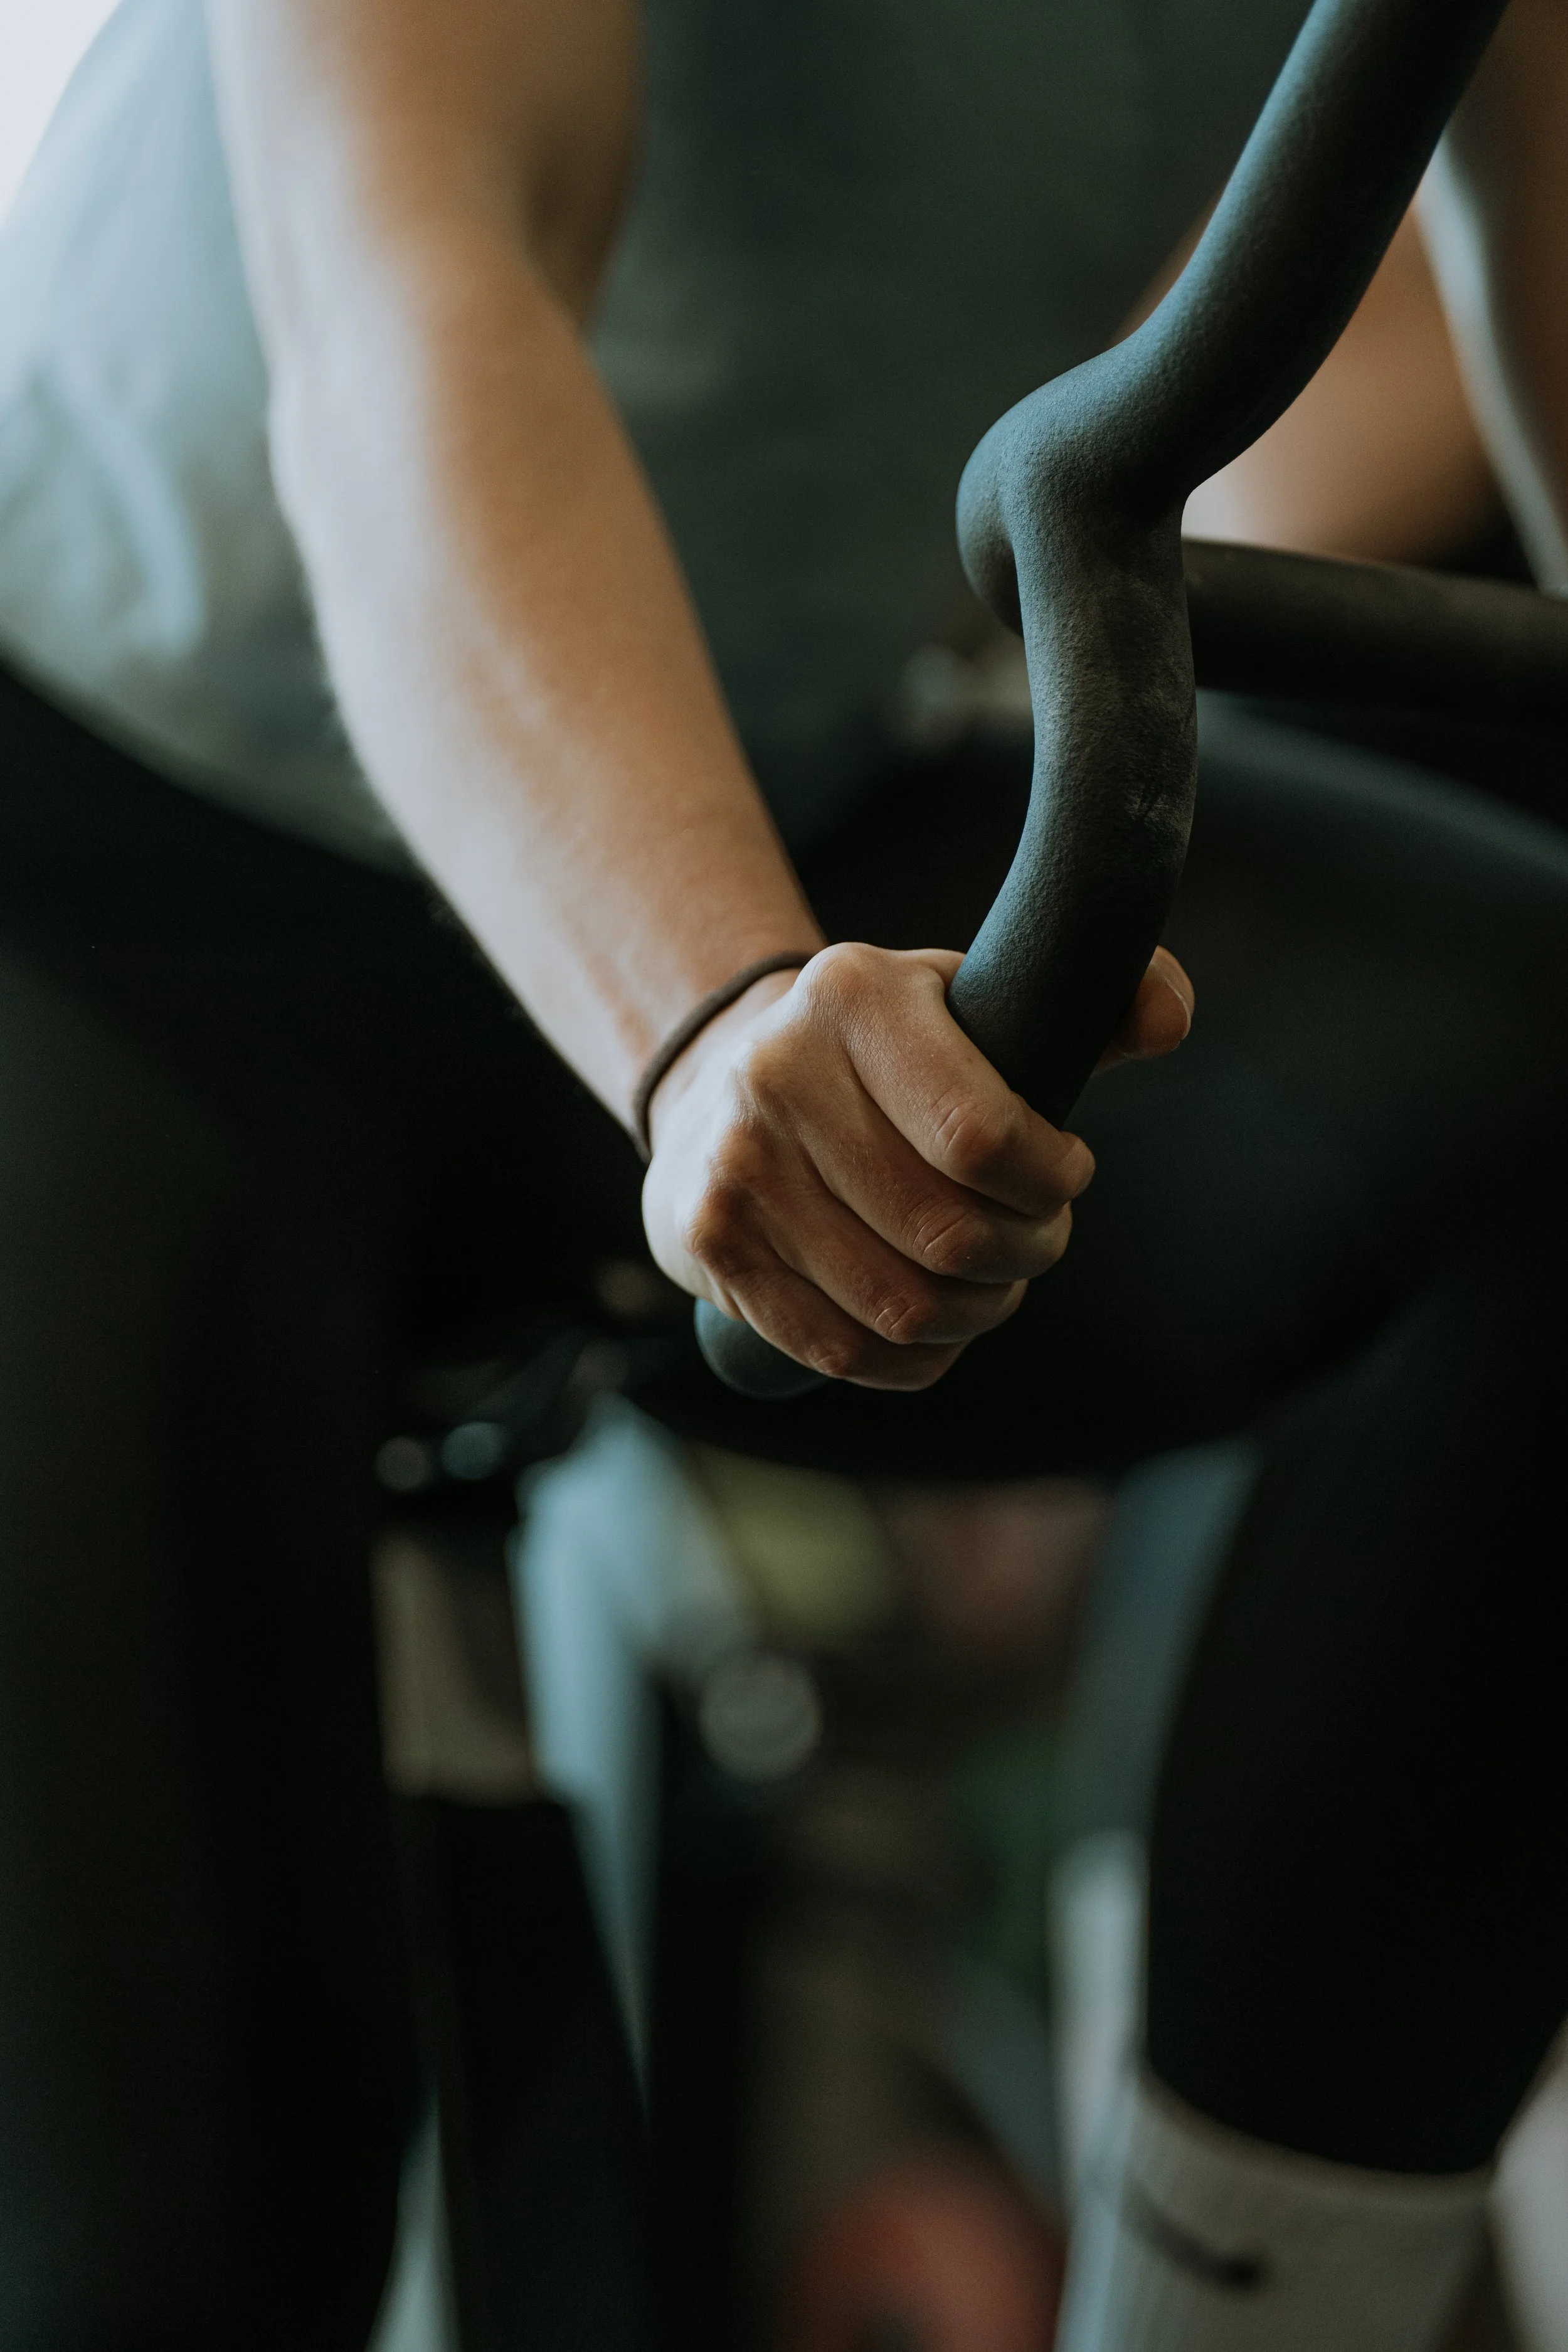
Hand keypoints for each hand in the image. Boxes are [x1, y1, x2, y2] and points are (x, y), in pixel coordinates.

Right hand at [641, 940, 1192, 1389]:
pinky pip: (844, 1351)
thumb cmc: (888, 1053)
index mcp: (852, 994)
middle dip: (1023, 1257)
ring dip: (974, 1314)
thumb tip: (1168, 1018)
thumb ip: (1091, 1001)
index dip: (1049, 1182)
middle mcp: (776, 1072)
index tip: (1064, 1174)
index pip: (982, 1134)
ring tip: (988, 1281)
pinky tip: (934, 1328)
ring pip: (902, 1308)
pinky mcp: (710, 1244)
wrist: (722, 1082)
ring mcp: (734, 1165)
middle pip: (947, 1236)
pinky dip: (915, 1360)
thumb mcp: (977, 999)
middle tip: (1034, 1241)